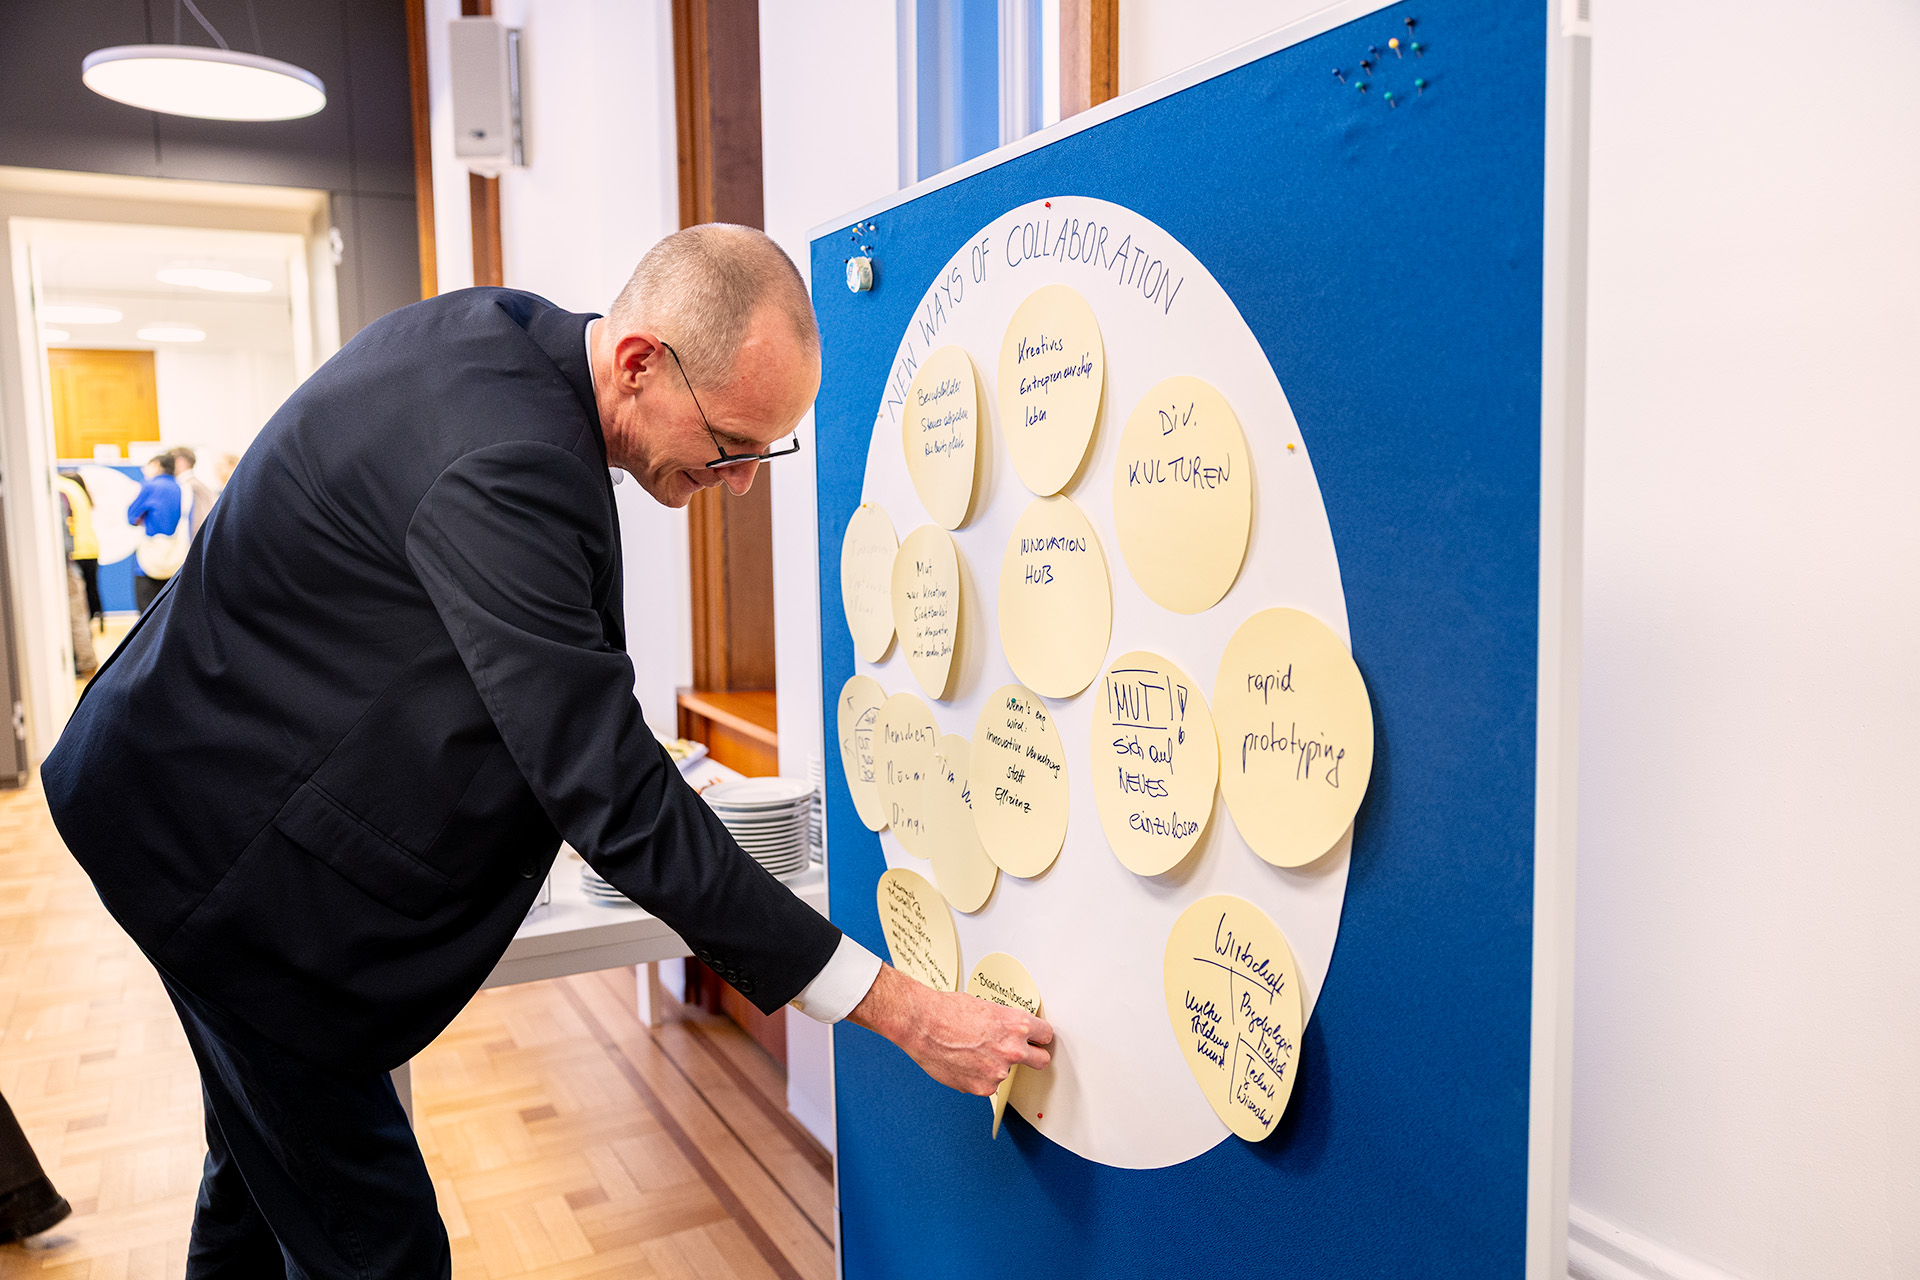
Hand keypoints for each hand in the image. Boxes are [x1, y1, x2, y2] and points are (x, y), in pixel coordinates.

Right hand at [848, 964, 1053, 1095]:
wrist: (922, 1024)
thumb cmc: (947, 1010)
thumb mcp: (986, 1007)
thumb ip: (1004, 1024)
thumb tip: (1010, 1032)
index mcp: (1017, 1025)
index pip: (1046, 1036)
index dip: (1039, 1038)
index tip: (1036, 1041)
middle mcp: (1012, 1049)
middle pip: (1042, 1061)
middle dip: (1033, 1057)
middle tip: (1019, 1053)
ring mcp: (998, 1071)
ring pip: (1006, 1073)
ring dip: (994, 1067)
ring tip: (971, 1053)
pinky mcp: (982, 1088)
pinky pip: (987, 1085)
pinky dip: (977, 1077)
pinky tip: (962, 1063)